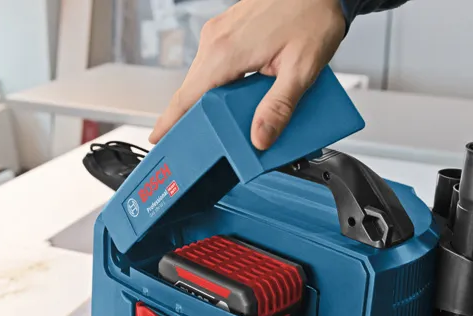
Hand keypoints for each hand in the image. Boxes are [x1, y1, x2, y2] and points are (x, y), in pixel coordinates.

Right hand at [149, 0, 345, 150]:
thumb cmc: (313, 16)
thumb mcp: (302, 70)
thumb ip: (278, 108)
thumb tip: (260, 137)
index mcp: (226, 52)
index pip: (186, 96)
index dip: (171, 122)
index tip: (159, 138)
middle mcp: (216, 40)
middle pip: (193, 91)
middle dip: (197, 118)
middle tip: (206, 142)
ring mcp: (220, 34)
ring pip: (204, 78)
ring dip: (212, 101)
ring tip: (229, 122)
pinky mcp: (228, 31)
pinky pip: (215, 65)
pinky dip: (221, 85)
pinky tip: (240, 97)